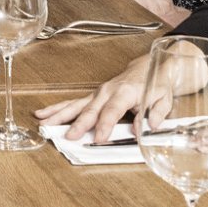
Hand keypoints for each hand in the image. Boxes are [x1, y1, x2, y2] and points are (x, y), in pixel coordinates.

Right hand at [35, 57, 149, 141]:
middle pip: (90, 110)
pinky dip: (58, 108)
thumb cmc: (155, 83)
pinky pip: (73, 103)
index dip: (105, 125)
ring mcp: (98, 94)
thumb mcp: (162, 100)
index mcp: (125, 92)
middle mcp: (107, 91)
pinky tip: (45, 114)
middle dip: (79, 124)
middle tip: (69, 136)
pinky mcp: (93, 96)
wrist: (150, 68)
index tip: (100, 138)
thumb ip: (154, 115)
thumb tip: (144, 129)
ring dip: (60, 115)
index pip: (112, 111)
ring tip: (45, 123)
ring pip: (76, 105)